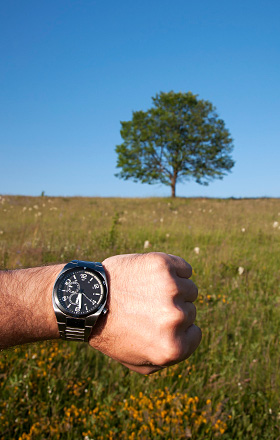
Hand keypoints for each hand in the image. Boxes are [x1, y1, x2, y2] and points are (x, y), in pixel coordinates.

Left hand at [89, 252, 201, 373]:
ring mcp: (170, 289)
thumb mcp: (139, 362)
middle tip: (145, 308)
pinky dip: (174, 271)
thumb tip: (189, 340)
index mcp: (173, 348)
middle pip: (190, 310)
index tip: (156, 324)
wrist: (87, 300)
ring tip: (147, 292)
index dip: (176, 329)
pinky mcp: (162, 265)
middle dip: (171, 309)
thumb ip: (169, 359)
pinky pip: (184, 269)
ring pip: (189, 288)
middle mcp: (175, 318)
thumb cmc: (111, 332)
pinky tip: (154, 276)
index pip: (195, 333)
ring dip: (174, 290)